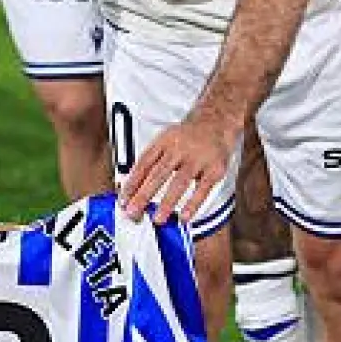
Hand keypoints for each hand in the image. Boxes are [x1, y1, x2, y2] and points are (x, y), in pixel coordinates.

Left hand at [118, 114, 235, 225]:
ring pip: (179, 182)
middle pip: (158, 174)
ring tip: (158, 219)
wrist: (217, 121)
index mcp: (164, 141)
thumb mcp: (165, 140)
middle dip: (144, 195)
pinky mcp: (215, 169)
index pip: (144, 164)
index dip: (132, 183)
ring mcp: (198, 158)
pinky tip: (184, 217)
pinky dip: (193, 204)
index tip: (123, 200)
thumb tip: (129, 187)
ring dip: (167, 203)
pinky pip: (203, 189)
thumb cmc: (187, 137)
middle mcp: (179, 148)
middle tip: (133, 213)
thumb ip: (149, 162)